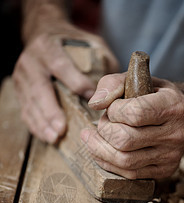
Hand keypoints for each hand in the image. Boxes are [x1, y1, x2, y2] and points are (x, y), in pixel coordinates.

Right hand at [13, 19, 118, 142]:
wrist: (42, 33)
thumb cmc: (69, 42)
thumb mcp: (87, 41)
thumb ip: (101, 59)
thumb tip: (114, 89)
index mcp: (48, 46)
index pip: (61, 66)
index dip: (76, 84)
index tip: (92, 102)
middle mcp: (31, 61)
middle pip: (40, 89)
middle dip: (51, 111)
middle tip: (61, 130)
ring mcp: (22, 77)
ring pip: (30, 103)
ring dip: (42, 124)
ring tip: (54, 139)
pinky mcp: (19, 90)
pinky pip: (25, 111)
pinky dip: (36, 126)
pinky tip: (46, 136)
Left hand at [80, 74, 183, 178]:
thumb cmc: (154, 96)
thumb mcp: (136, 80)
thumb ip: (112, 84)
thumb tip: (94, 104)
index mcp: (172, 106)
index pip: (134, 114)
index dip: (113, 111)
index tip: (112, 107)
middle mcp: (175, 133)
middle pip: (125, 140)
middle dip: (104, 130)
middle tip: (103, 123)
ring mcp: (171, 155)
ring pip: (124, 160)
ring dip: (100, 149)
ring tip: (92, 137)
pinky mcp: (164, 170)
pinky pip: (129, 174)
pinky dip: (108, 162)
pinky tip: (100, 151)